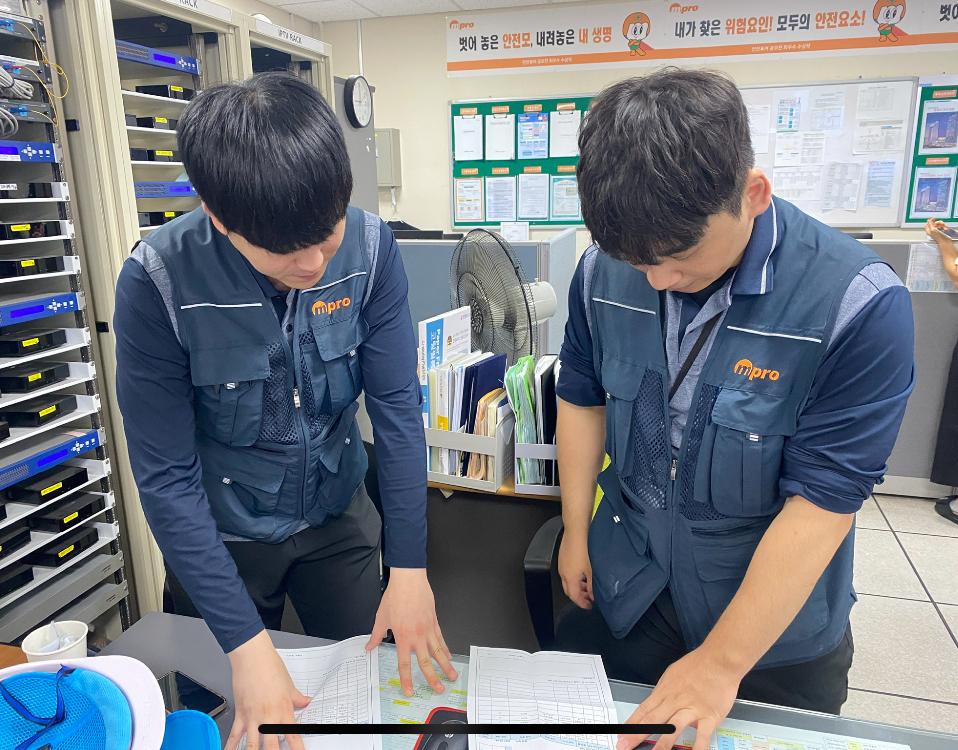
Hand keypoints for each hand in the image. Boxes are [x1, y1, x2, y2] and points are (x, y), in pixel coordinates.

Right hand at [226, 630, 310, 749]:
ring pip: (253, 745)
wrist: (253, 658)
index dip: (297, 749)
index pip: (293, 736)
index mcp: (284, 711)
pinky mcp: (240, 715)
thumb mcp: (289, 684)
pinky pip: (235, 735)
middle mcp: (269, 718)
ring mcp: (253, 718)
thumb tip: (306, 702)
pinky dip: (230, 747)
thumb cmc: (270, 667)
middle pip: (272, 746)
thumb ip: (298, 698)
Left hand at [366, 568, 457, 695]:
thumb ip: (376, 635)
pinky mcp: (435, 621)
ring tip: (452, 676)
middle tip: (438, 689)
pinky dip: (446, 648)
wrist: (409, 580)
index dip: (407, 679)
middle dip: (432, 678)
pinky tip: (449, 656)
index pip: (405, 664)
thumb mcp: (381, 618)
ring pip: (439, 652)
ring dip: (446, 665)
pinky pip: (441, 639)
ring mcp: (428, 629)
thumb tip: (369, 647)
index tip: (409, 690)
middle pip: (426, 662)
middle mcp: (417, 636)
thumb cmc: (396, 596)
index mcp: (403, 637)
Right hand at [558, 530, 592, 608]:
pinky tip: (584, 572)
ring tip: (589, 585)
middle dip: (579, 596)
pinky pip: (567, 572)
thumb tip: (593, 595)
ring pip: (568, 581)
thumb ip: (593, 585)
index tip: (589, 606)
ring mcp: (562, 564)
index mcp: (569, 578)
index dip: (582, 603)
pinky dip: (575, 577)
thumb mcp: (592, 570)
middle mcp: (563, 573)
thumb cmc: (583, 548)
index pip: (574, 597)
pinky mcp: (563, 557)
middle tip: (589, 598)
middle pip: (569, 590)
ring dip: (578, 586)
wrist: (576, 530)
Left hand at [616, 647, 741, 749]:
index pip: (644, 710)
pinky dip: (697, 747)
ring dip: (662, 744)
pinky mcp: (708, 716)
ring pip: (673, 728)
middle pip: (652, 720)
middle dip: (636, 735)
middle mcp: (674, 701)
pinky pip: (702, 736)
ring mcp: (691, 709)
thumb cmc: (697, 665)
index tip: (621, 735)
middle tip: (624, 746)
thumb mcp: (673, 674)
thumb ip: (666, 691)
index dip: (631, 724)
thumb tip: (659, 703)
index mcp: (664, 691)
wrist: (719, 660)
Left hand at [926, 218, 955, 247]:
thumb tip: (928, 220)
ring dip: (941, 224)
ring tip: (943, 226)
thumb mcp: (932, 229)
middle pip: (934, 224)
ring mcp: (938, 231)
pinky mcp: (942, 231)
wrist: (945, 241)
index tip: (933, 219)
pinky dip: (944, 226)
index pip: (927, 224)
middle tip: (939, 224)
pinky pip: (943, 226)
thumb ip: (930, 224)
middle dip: (937, 223)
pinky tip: (945, 228)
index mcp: (928, 231)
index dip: (930, 221)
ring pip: (939, 224)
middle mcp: (932, 231)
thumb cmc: (938, 237)